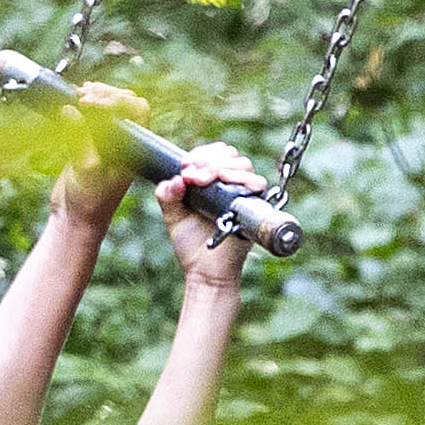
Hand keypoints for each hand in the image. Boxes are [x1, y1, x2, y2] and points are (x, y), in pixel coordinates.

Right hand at [47, 81, 151, 231]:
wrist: (75, 218)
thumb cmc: (89, 201)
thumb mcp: (86, 170)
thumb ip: (80, 139)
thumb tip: (70, 110)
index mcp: (133, 147)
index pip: (138, 110)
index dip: (117, 100)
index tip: (93, 104)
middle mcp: (124, 141)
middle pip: (122, 102)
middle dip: (104, 94)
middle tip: (82, 96)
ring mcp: (107, 140)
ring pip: (106, 106)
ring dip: (92, 96)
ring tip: (76, 96)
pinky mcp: (88, 141)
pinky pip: (88, 116)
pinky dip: (80, 106)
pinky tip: (70, 102)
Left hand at [156, 142, 262, 297]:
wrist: (205, 271)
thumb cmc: (192, 245)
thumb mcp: (172, 215)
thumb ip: (167, 195)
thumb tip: (174, 179)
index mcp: (212, 183)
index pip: (214, 153)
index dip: (200, 153)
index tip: (185, 165)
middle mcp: (230, 186)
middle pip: (230, 154)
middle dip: (209, 159)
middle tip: (191, 175)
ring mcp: (244, 196)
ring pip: (243, 165)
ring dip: (221, 166)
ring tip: (202, 180)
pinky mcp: (255, 207)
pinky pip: (257, 184)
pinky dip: (242, 178)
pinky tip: (224, 180)